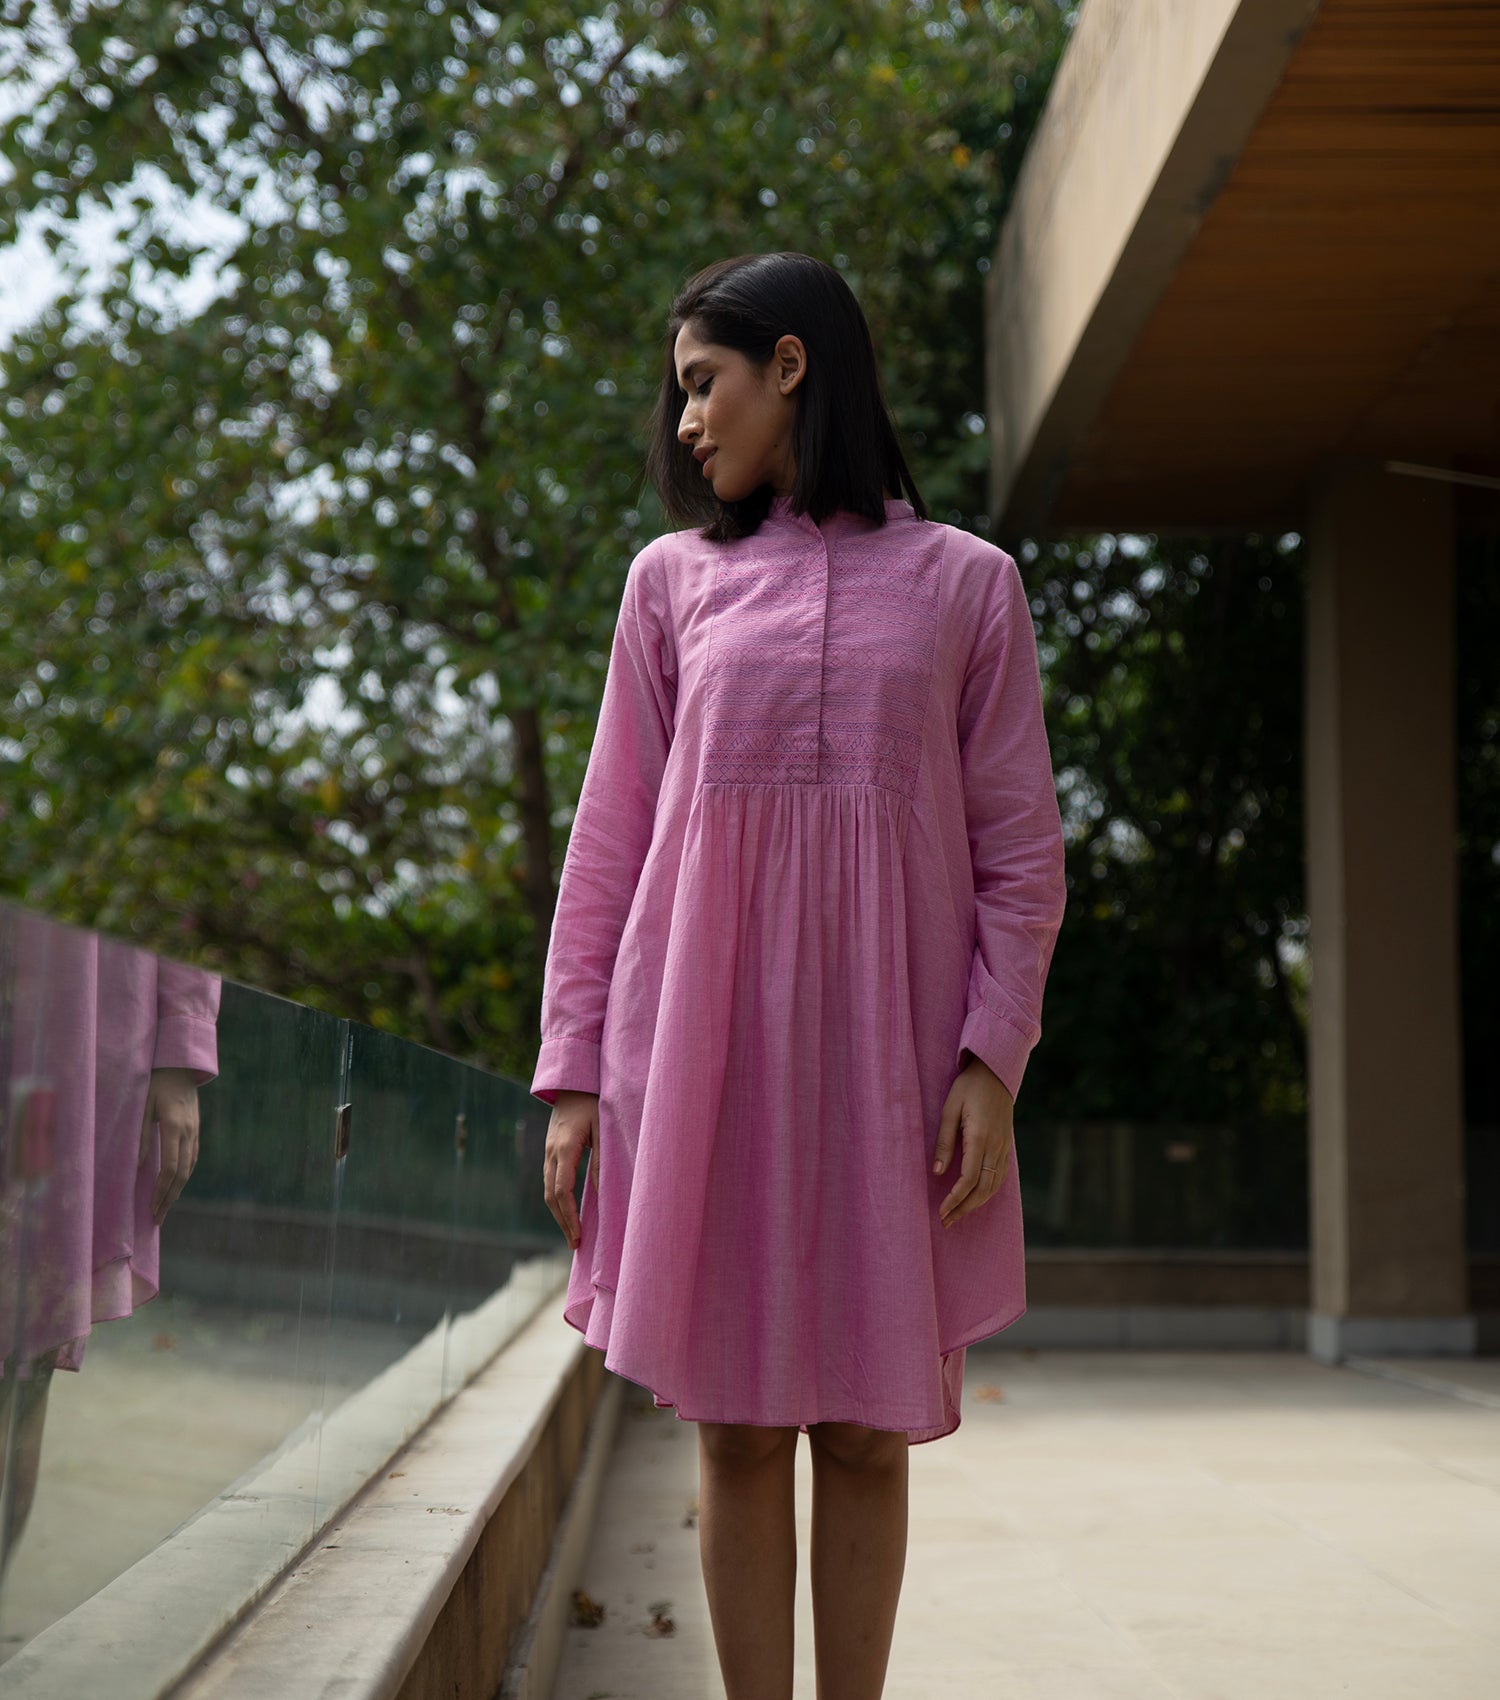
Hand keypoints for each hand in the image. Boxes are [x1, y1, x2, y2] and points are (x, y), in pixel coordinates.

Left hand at [138, 1066, 201, 1225]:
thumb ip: (141, 1134)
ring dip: (177, 1190)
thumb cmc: (155, 1082)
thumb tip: (140, 1165)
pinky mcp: (196, 1129)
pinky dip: (184, 1175)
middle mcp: (188, 1132)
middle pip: (182, 1174)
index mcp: (174, 1126)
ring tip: (165, 1208)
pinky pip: (193, 1158)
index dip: (161, 1191)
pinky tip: (176, 1185)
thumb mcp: (142, 1106)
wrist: (180, 1065)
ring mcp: (195, 1131)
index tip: (152, 1209)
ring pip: (190, 1168)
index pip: (170, 1167)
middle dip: (169, 1198)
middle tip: (157, 1218)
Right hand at [543, 1090, 599, 1252]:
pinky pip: (549, 1180)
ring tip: (571, 1233)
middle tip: (575, 1244)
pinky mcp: (550, 1150)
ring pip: (547, 1190)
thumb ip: (601, 1158)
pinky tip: (566, 1211)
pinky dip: (556, 1200)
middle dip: (563, 1222)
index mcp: (565, 1147)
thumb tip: (599, 1190)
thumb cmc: (594, 1102)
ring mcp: (547, 1151)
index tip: (579, 1235)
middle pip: (551, 1196)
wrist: (573, 1083)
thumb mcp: (604, 1128)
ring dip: (558, 1214)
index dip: (569, 1216)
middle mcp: (551, 1152)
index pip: (562, 1191)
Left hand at [932, 1053, 1013, 1229]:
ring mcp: (1004, 1146)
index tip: (942, 1211)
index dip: (955, 1199)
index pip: (969, 1179)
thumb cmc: (968, 1087)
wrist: (996, 1071)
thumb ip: (943, 1141)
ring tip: (958, 1214)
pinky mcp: (1007, 1145)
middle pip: (983, 1188)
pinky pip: (1000, 1176)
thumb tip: (937, 1173)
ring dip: (976, 1203)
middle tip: (947, 1221)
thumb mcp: (949, 1109)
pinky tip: (976, 1197)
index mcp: (979, 1137)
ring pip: (994, 1185)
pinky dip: (988, 1191)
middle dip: (965, 1208)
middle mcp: (995, 1145)